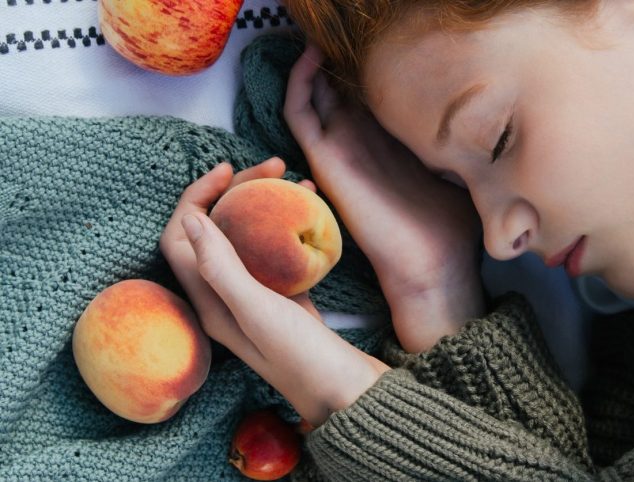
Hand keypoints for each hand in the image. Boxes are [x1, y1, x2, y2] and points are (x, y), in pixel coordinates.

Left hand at [160, 159, 388, 425]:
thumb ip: (220, 266)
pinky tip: (312, 205)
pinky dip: (289, 222)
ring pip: (248, 235)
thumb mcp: (255, 310)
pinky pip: (277, 247)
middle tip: (273, 165)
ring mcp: (255, 294)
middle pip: (216, 229)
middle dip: (237, 191)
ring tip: (294, 177)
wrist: (342, 388)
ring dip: (264, 202)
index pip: (180, 239)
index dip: (195, 198)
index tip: (229, 171)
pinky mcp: (283, 293)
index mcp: (207, 300)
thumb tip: (189, 217)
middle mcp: (224, 296)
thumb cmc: (297, 355)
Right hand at [284, 45, 485, 352]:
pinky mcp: (326, 160)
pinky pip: (299, 114)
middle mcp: (358, 142)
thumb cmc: (450, 225)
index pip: (366, 94)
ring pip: (311, 96)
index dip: (363, 66)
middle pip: (334, 88)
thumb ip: (457, 140)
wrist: (433, 265)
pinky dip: (298, 83)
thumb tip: (484, 110)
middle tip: (335, 26)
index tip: (374, 38)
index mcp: (387, 141)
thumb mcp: (461, 169)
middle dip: (334, 56)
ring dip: (311, 62)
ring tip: (318, 32)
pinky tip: (310, 54)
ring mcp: (339, 150)